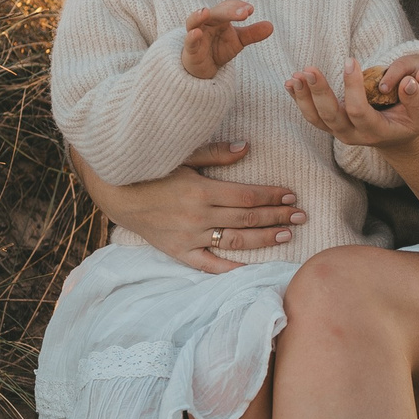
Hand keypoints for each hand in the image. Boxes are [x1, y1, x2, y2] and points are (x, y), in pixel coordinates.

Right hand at [68, 143, 304, 273]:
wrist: (115, 192)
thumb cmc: (150, 169)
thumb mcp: (182, 155)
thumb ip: (216, 153)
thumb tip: (247, 148)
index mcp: (201, 190)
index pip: (247, 197)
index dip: (273, 196)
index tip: (292, 194)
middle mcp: (198, 216)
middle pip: (247, 219)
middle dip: (278, 216)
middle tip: (302, 215)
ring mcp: (189, 237)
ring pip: (235, 241)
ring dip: (264, 239)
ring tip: (288, 235)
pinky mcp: (178, 251)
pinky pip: (208, 265)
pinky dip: (230, 269)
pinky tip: (253, 269)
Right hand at [182, 1, 271, 79]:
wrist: (203, 67)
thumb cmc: (218, 48)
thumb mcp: (238, 41)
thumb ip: (252, 34)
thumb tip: (270, 26)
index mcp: (219, 18)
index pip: (228, 6)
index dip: (238, 6)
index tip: (250, 10)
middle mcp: (206, 22)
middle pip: (215, 12)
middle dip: (228, 11)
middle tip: (244, 13)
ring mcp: (196, 34)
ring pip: (194, 21)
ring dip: (199, 15)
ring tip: (206, 11)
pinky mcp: (190, 49)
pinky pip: (189, 41)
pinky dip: (191, 36)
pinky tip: (196, 33)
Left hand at [288, 57, 418, 149]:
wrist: (398, 137)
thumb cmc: (411, 121)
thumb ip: (417, 99)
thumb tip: (407, 81)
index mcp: (374, 131)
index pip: (358, 110)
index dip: (352, 87)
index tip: (351, 60)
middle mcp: (352, 135)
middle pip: (330, 116)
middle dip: (319, 92)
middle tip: (309, 69)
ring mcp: (339, 132)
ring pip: (315, 119)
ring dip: (303, 97)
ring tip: (295, 76)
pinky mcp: (331, 126)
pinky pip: (311, 115)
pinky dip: (299, 100)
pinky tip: (291, 82)